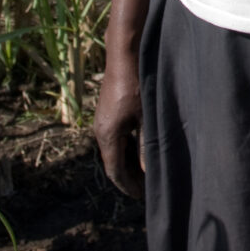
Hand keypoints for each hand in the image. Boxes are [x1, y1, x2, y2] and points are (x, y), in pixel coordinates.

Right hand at [93, 53, 144, 198]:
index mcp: (107, 136)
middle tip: (148, 188)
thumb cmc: (138, 84)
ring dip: (130, 161)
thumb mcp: (146, 117)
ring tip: (147, 171)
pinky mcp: (109, 110)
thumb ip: (147, 145)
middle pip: (114, 162)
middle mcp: (101, 130)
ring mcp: (103, 119)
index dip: (129, 186)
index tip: (143, 197)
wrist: (126, 53)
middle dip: (130, 177)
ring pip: (116, 149)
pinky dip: (128, 146)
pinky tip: (143, 146)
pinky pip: (117, 136)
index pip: (115, 172)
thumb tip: (149, 171)